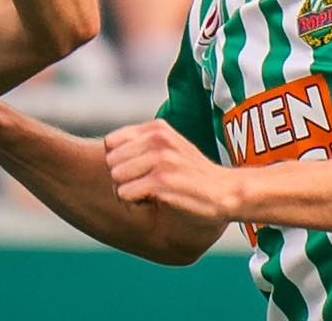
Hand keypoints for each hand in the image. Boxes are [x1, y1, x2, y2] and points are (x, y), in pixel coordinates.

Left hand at [103, 119, 239, 224]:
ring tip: (151, 193)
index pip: (111, 143)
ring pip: (115, 177)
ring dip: (128, 191)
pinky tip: (154, 202)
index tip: (138, 172)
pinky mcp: (162, 182)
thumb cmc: (192, 173)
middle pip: (110, 162)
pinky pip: (125, 193)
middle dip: (122, 178)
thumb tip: (106, 150)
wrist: (226, 192)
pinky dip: (135, 203)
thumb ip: (140, 143)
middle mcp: (157, 139)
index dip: (119, 161)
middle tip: (145, 186)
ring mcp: (160, 159)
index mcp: (156, 128)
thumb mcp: (168, 147)